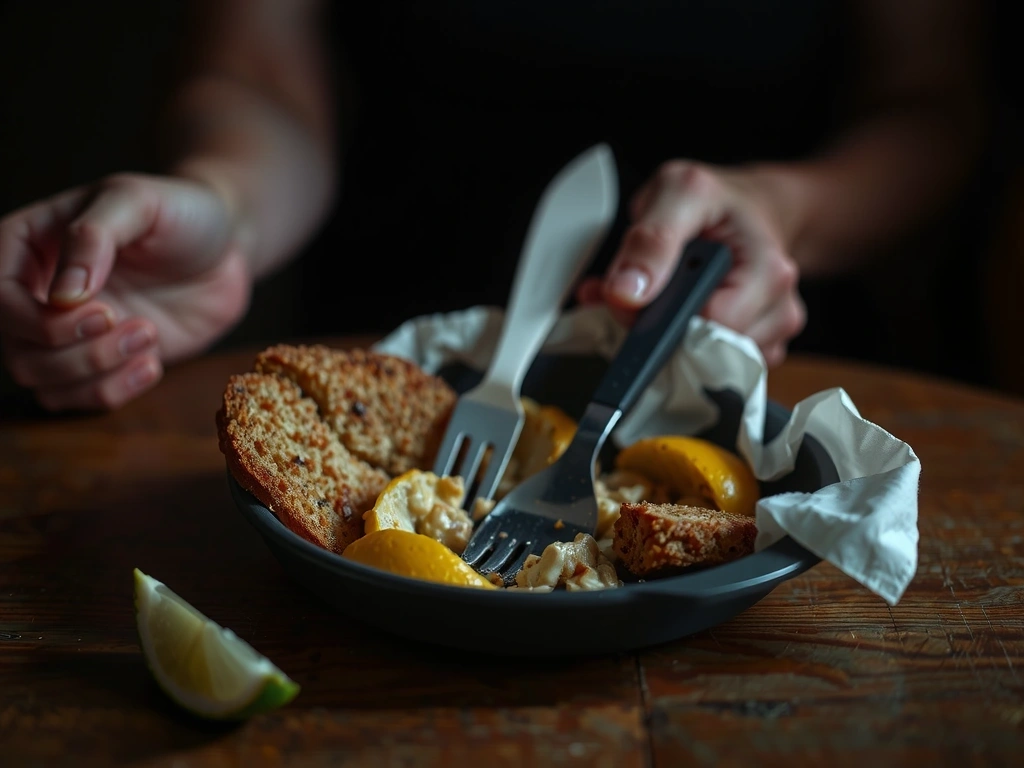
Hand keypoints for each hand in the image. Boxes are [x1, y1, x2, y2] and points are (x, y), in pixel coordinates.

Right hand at [0, 173, 250, 410]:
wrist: (227, 248)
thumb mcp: (137, 201)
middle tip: (140, 327)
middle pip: (18, 352)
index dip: (41, 321)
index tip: (104, 311)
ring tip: (150, 336)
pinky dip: (115, 391)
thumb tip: (62, 295)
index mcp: (25, 246)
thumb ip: (93, 236)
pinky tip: (152, 363)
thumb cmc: (179, 213)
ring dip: (100, 373)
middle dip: (79, 353)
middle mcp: (36, 294)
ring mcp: (68, 333)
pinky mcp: (102, 361)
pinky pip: (83, 399)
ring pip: (45, 383)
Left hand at [578, 161, 805, 366]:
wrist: (753, 208)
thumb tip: (626, 294)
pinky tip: (679, 312)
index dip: (662, 320)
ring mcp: (769, 335)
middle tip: (647, 293)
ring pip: (703, 365)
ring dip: (669, 337)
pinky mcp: (755, 349)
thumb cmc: (722, 201)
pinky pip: (709, 367)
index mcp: (768, 274)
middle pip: (705, 354)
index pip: (708, 328)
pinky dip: (682, 344)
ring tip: (666, 296)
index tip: (638, 301)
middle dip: (662, 330)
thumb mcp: (680, 191)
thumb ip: (651, 239)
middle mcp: (777, 311)